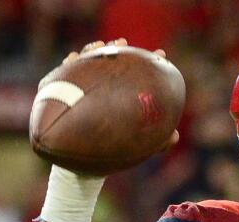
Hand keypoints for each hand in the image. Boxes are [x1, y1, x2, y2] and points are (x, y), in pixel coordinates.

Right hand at [59, 39, 178, 150]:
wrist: (87, 161)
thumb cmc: (117, 150)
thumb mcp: (139, 144)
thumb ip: (158, 141)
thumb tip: (174, 138)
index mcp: (122, 95)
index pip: (138, 73)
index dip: (150, 62)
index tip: (161, 54)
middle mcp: (103, 89)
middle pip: (111, 63)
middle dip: (117, 49)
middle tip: (123, 42)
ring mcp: (84, 89)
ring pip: (87, 64)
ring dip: (92, 51)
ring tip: (98, 46)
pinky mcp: (63, 94)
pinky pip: (64, 77)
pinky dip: (69, 66)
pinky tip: (73, 58)